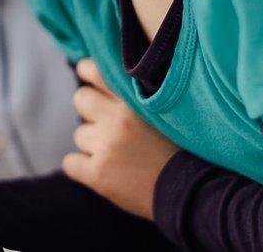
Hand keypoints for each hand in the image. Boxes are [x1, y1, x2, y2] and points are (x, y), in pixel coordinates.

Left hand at [63, 59, 179, 220]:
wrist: (192, 193)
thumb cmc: (184, 150)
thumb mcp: (167, 111)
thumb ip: (141, 93)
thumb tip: (115, 75)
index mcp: (135, 100)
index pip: (94, 70)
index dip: (87, 72)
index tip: (88, 75)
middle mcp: (117, 119)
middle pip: (81, 98)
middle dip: (90, 109)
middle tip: (107, 123)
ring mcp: (105, 146)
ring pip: (79, 134)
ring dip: (93, 144)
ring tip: (119, 154)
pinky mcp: (97, 173)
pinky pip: (70, 163)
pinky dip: (82, 167)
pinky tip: (102, 170)